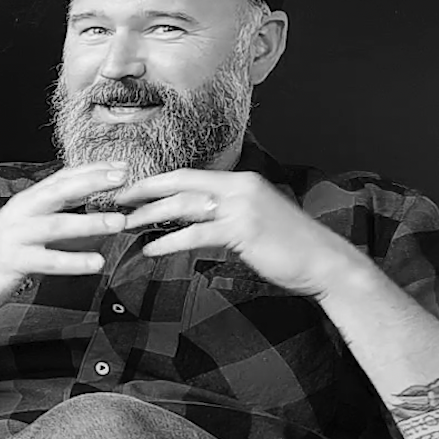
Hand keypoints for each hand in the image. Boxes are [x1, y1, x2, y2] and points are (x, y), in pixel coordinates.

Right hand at [0, 161, 130, 319]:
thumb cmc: (4, 256)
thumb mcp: (31, 231)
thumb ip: (61, 221)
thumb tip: (102, 218)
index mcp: (26, 202)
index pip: (61, 178)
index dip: (91, 170)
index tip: (122, 165)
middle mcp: (19, 213)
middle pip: (59, 191)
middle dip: (92, 181)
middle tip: (124, 177)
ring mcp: (15, 236)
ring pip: (56, 225)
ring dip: (90, 222)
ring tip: (119, 222)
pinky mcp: (13, 262)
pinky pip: (48, 260)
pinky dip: (73, 261)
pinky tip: (97, 263)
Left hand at [113, 169, 370, 296]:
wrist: (325, 263)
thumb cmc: (288, 246)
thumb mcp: (254, 220)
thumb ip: (226, 213)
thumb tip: (194, 217)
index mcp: (240, 182)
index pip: (187, 176)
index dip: (154, 182)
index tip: (128, 188)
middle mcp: (239, 187)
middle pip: (179, 185)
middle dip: (143, 192)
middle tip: (114, 201)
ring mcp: (241, 207)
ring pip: (183, 207)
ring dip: (149, 217)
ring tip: (124, 226)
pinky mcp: (242, 230)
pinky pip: (196, 235)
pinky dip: (169, 242)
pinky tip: (150, 250)